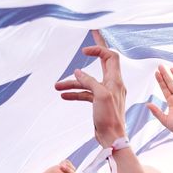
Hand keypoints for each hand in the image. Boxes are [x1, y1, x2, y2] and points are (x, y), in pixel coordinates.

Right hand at [55, 29, 127, 146]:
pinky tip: (63, 95)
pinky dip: (74, 93)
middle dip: (95, 50)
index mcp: (115, 80)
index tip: (84, 51)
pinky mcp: (99, 102)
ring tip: (56, 86)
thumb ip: (90, 81)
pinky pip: (85, 94)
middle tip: (90, 34)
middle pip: (103, 61)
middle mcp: (112, 84)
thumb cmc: (110, 118)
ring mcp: (105, 93)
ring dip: (73, 82)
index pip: (110, 56)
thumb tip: (78, 72)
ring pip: (87, 81)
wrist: (112, 138)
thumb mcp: (100, 96)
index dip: (98, 50)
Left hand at [147, 67, 172, 138]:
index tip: (156, 73)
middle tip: (160, 66)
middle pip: (171, 83)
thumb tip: (147, 104)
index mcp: (171, 102)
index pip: (164, 88)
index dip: (160, 80)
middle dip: (165, 75)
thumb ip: (157, 112)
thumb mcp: (165, 120)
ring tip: (171, 68)